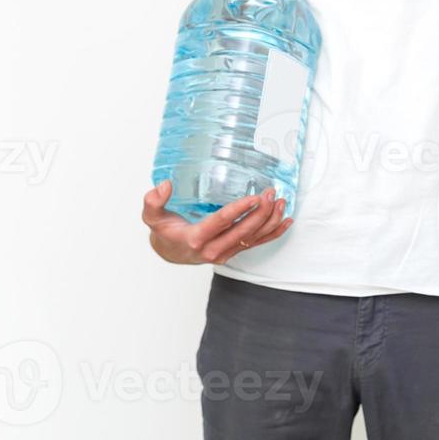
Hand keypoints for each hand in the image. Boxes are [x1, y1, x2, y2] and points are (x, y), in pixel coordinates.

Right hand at [142, 181, 292, 265]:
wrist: (169, 252)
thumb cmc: (164, 231)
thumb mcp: (151, 216)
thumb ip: (153, 201)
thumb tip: (164, 186)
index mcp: (195, 238)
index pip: (221, 222)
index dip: (239, 210)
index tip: (254, 197)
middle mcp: (212, 249)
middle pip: (242, 231)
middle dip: (260, 213)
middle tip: (271, 193)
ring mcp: (224, 253)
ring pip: (252, 239)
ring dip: (270, 222)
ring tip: (281, 202)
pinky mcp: (232, 252)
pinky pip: (256, 244)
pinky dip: (273, 233)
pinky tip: (286, 221)